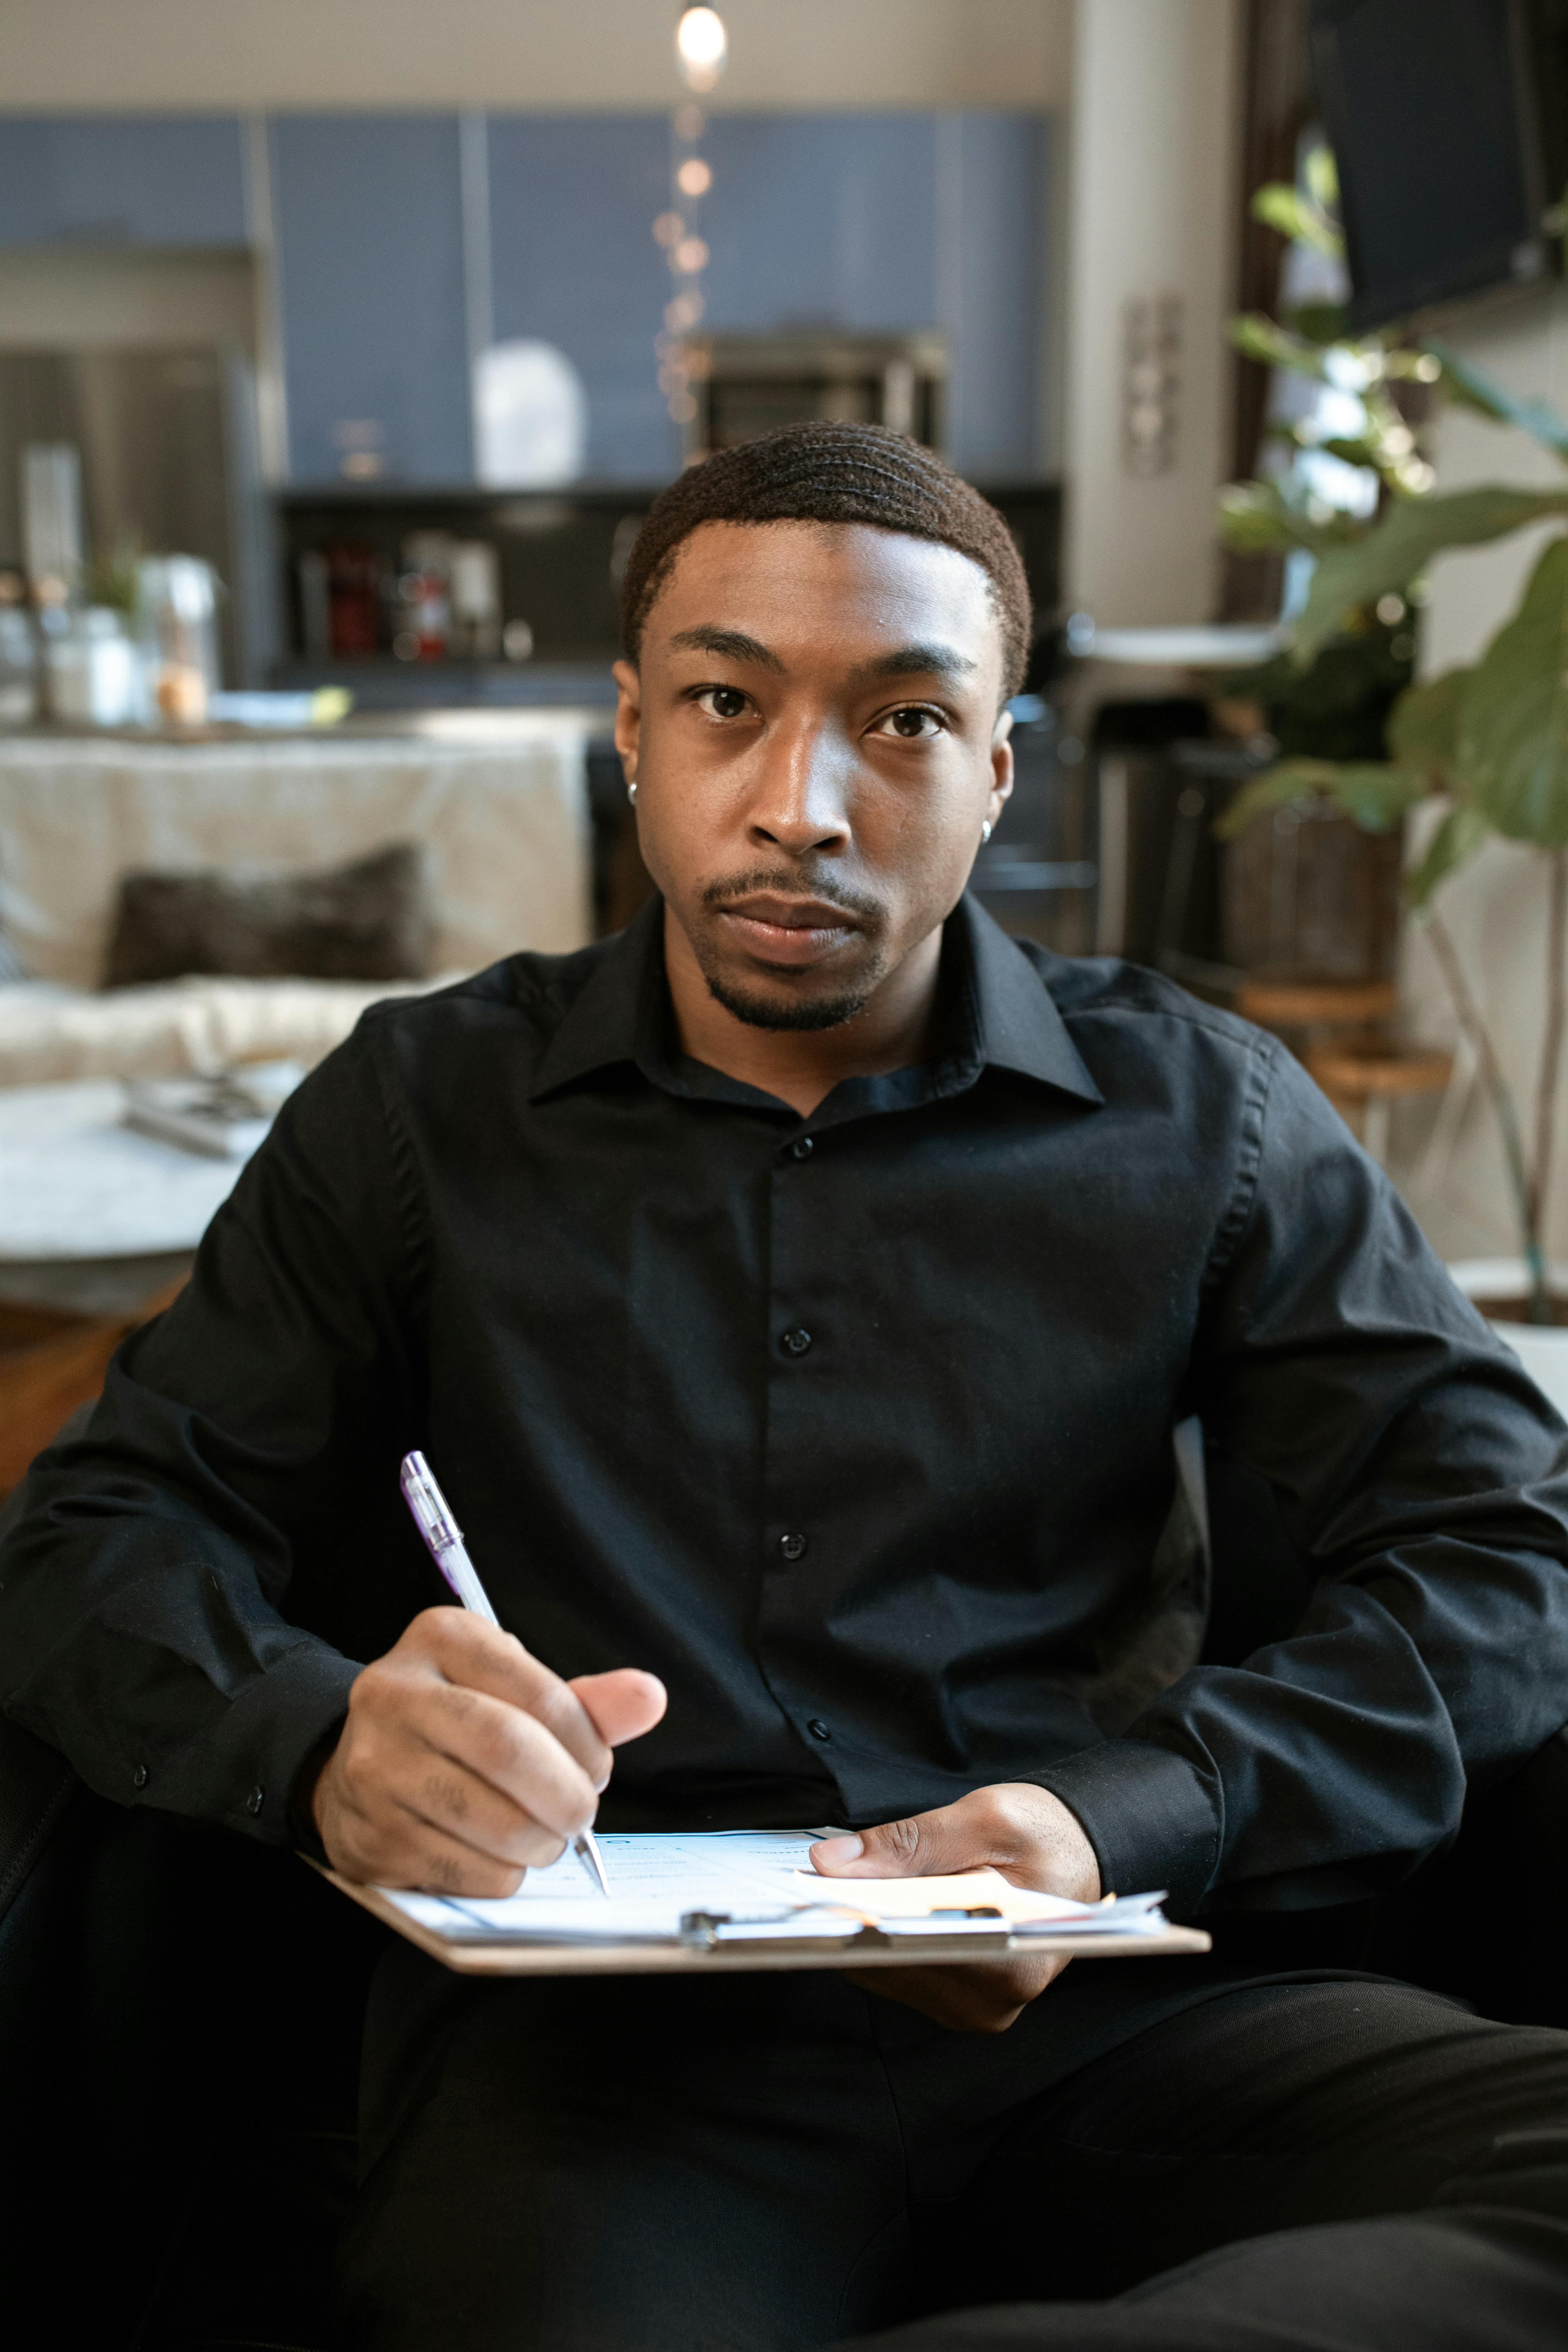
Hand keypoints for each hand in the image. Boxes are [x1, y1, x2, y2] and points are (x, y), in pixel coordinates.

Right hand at [311, 1607, 666, 1894]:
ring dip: (539, 1843)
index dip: (587, 1743)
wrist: (361, 1766)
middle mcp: (394, 1693)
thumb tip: (649, 1698)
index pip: (540, 1695)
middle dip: (567, 1797)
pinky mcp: (369, 1834)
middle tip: (580, 1813)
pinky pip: (462, 1870)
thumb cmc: (458, 1723)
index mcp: (442, 1638)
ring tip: (544, 1837)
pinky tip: (500, 1858)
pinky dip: (502, 1876)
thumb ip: (585, 1700)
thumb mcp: (515, 1689)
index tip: (597, 1766)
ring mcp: (374, 1767)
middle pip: (509, 1752)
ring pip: (488, 1820)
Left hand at [810, 1783, 1100, 2033]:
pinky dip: (876, 1936)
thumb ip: (908, 1843)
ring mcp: (971, 2007)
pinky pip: (896, 1972)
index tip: (817, 1892)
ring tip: (841, 1884)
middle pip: (892, 1967)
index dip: (857, 1921)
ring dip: (859, 1928)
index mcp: (1010, 1965)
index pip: (911, 1952)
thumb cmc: (1046, 1835)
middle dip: (852, 1920)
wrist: (1077, 1854)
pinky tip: (866, 1902)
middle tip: (818, 1877)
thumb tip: (832, 1863)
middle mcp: (991, 2004)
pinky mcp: (955, 1997)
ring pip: (885, 1972)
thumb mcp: (985, 1819)